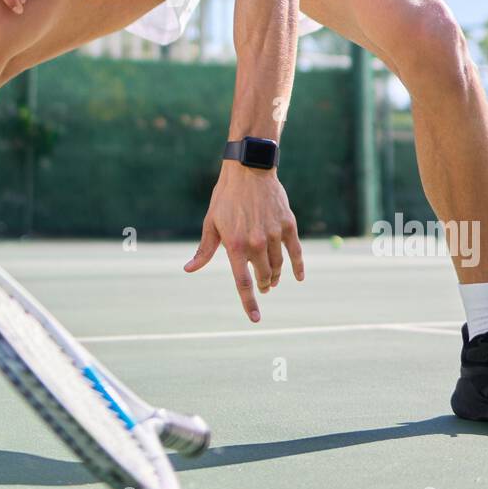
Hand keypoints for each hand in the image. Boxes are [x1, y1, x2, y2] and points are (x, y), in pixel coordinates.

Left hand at [184, 166, 303, 321]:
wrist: (249, 170)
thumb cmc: (225, 197)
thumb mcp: (211, 223)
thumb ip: (205, 250)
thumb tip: (189, 269)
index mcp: (235, 246)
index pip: (243, 283)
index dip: (249, 303)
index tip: (255, 318)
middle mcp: (256, 243)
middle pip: (264, 276)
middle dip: (263, 285)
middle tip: (263, 286)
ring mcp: (274, 235)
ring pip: (278, 266)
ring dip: (275, 276)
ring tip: (273, 279)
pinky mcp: (288, 225)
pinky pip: (296, 252)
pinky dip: (298, 267)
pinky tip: (298, 277)